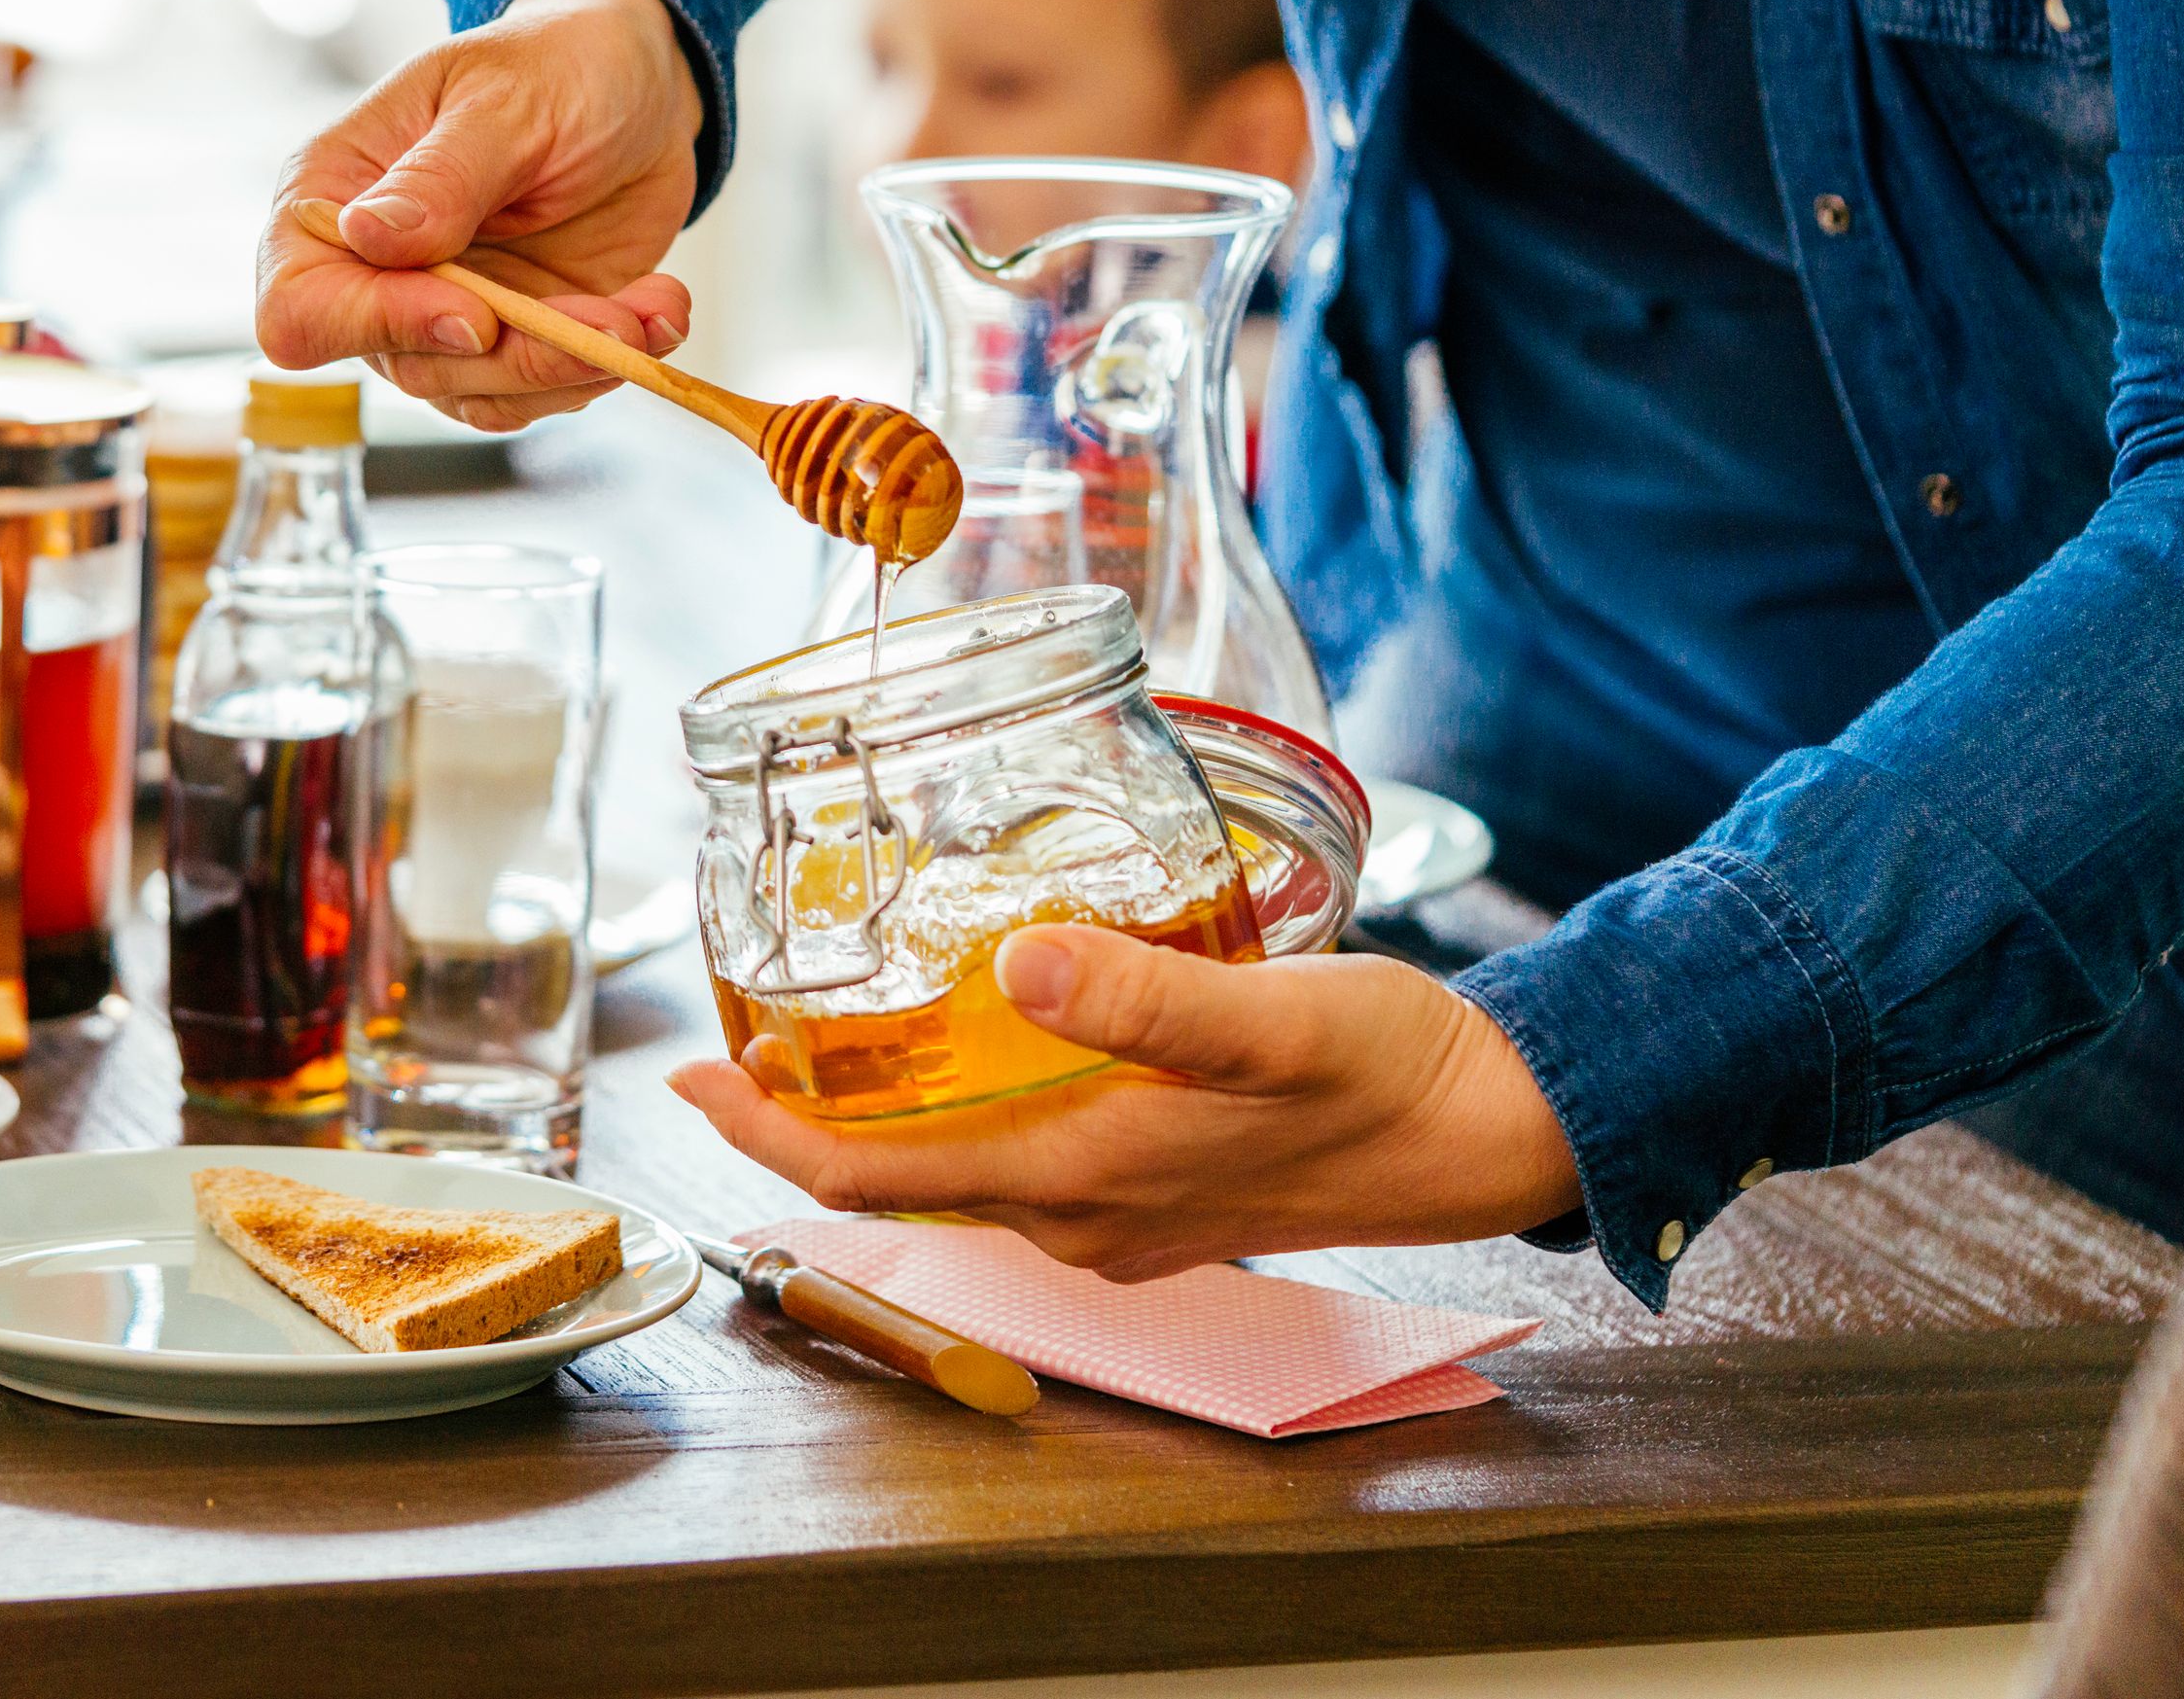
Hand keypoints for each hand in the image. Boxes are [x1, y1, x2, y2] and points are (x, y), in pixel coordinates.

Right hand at [256, 0, 704, 428]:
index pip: (300, 306)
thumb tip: (364, 238)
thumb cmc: (555, 64)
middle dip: (517, 353)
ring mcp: (444, 311)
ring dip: (574, 364)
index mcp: (335, 195)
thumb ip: (439, 177)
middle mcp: (376, 270)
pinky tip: (657, 314)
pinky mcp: (513, 340)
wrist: (639, 85)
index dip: (375, 325)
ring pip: (480, 393)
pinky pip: (539, 394)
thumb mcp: (503, 101)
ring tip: (650, 311)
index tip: (475, 314)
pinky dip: (606, 368)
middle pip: (404, 365)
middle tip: (611, 321)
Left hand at [670, 925, 1584, 1281]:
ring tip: (829, 1022)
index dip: (763, 1132)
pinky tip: (974, 1040)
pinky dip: (964, 1108)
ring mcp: (1123, 1212)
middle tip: (736, 1028)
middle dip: (800, 1115)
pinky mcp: (1163, 1184)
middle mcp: (1084, 1217)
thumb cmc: (1391, 1070)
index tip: (688, 1072)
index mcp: (1082, 1182)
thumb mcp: (1266, 1020)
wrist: (1495, 1124)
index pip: (868, 1180)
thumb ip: (1143, 1001)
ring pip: (957, 1169)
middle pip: (894, 1180)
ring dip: (881, 1111)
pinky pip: (1022, 1157)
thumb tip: (1017, 966)